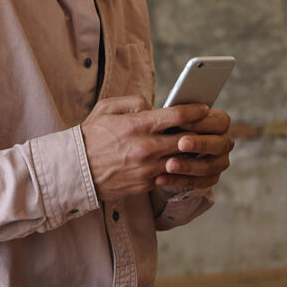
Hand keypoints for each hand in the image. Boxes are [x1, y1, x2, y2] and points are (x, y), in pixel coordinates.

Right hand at [81, 96, 212, 201]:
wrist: (75, 170)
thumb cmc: (91, 135)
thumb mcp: (107, 108)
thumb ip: (134, 102)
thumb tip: (154, 105)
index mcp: (137, 125)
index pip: (177, 115)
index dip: (195, 110)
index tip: (205, 108)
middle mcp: (145, 148)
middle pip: (187, 139)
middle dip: (202, 132)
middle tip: (212, 126)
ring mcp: (147, 169)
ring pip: (182, 160)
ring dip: (193, 152)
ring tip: (200, 144)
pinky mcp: (146, 184)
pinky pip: (169, 174)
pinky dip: (176, 167)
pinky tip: (180, 160)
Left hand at [155, 107, 233, 191]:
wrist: (165, 149)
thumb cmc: (170, 125)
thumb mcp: (172, 113)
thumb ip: (175, 106)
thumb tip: (171, 96)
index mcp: (219, 122)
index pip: (220, 121)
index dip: (203, 122)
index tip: (182, 121)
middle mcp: (224, 142)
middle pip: (220, 144)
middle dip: (200, 143)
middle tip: (181, 143)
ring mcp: (219, 162)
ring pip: (209, 167)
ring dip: (189, 166)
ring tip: (168, 164)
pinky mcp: (209, 178)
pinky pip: (198, 183)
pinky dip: (179, 181)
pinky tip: (161, 178)